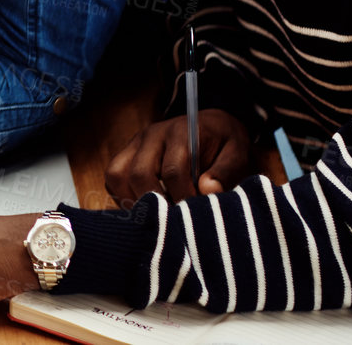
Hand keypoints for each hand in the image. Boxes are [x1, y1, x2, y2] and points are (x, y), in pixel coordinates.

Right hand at [105, 109, 250, 205]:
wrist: (212, 127)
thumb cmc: (226, 145)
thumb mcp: (239, 154)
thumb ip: (226, 172)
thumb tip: (208, 190)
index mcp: (182, 132)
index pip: (173, 170)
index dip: (182, 198)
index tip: (194, 219)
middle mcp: (152, 134)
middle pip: (139, 173)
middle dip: (155, 204)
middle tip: (173, 224)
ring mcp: (136, 143)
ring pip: (117, 174)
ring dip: (133, 201)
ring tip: (156, 218)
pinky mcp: (127, 153)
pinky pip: (113, 177)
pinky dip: (123, 196)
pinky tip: (146, 208)